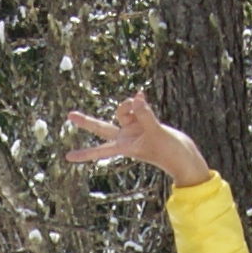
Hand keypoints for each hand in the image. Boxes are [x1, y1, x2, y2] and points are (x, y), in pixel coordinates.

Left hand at [66, 88, 212, 189]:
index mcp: (124, 147)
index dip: (84, 154)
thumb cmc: (169, 152)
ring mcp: (134, 130)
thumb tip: (136, 99)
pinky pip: (137, 108)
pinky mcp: (144, 124)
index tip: (67, 158)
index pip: (100, 150)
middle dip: (87, 122)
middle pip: (102, 128)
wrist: (183, 156)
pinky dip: (138, 102)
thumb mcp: (156, 133)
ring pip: (123, 112)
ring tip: (140, 100)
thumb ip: (144, 116)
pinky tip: (141, 94)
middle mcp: (126, 138)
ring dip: (130, 104)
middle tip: (70, 115)